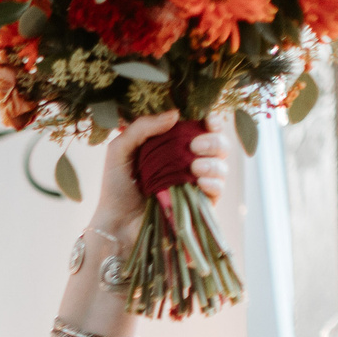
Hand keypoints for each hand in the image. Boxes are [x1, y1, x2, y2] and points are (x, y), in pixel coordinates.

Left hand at [90, 109, 226, 237]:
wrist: (115, 222)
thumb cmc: (116, 187)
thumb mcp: (120, 150)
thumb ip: (142, 127)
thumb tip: (175, 114)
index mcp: (174, 147)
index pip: (203, 130)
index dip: (211, 123)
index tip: (209, 121)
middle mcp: (188, 164)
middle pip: (219, 146)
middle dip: (213, 141)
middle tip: (194, 145)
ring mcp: (195, 185)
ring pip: (221, 167)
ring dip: (213, 162)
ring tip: (194, 166)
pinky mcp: (198, 206)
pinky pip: (217, 190)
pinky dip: (213, 182)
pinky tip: (199, 181)